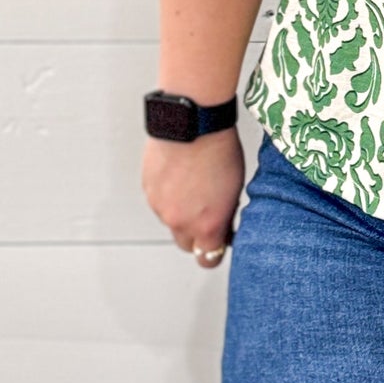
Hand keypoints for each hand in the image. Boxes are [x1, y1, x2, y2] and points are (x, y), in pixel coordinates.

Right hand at [142, 129, 245, 266]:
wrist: (191, 123)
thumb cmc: (218, 150)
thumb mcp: (235, 189)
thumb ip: (224, 215)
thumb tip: (221, 227)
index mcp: (206, 226)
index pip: (208, 259)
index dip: (215, 252)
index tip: (220, 242)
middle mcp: (180, 222)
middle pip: (186, 244)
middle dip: (195, 235)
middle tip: (206, 215)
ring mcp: (160, 207)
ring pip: (171, 220)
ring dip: (180, 211)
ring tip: (194, 185)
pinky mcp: (148, 189)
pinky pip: (159, 201)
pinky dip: (168, 194)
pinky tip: (180, 175)